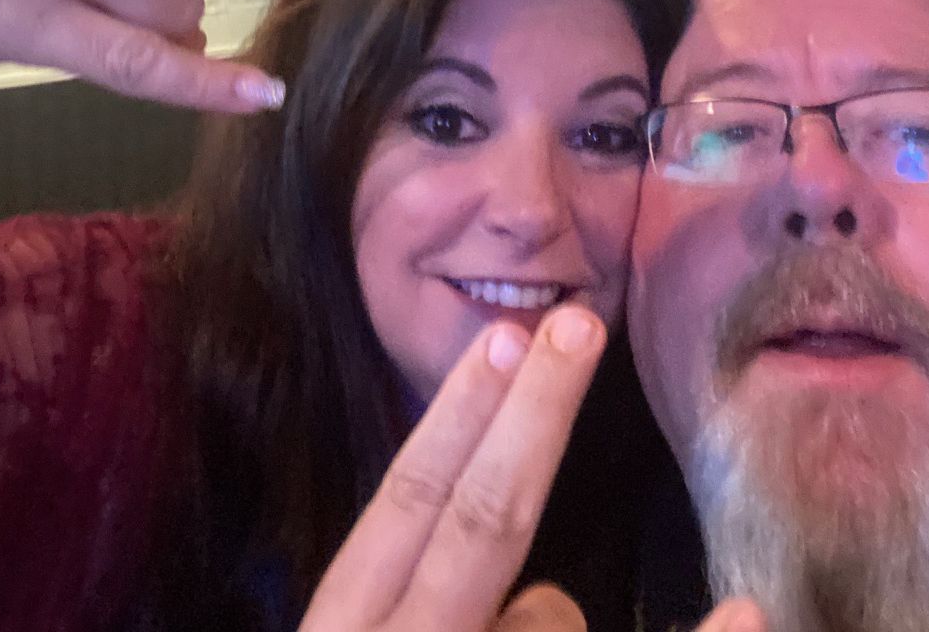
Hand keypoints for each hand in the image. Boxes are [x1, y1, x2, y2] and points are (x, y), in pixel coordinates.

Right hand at [301, 305, 606, 631]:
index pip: (409, 495)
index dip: (461, 409)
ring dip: (542, 621)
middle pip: (486, 515)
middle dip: (539, 413)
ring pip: (547, 609)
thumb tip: (493, 555)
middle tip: (582, 326)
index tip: (506, 333)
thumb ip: (404, 592)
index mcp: (346, 619)